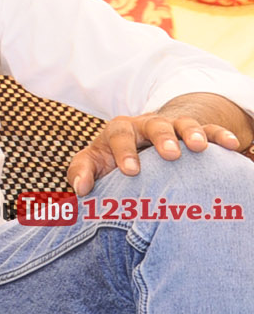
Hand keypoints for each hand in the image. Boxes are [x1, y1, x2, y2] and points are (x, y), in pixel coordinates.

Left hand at [67, 112, 242, 195]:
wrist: (140, 142)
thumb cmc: (112, 158)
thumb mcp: (93, 161)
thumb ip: (81, 172)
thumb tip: (81, 190)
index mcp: (119, 131)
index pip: (119, 136)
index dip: (124, 152)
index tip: (131, 171)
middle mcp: (146, 125)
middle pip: (154, 125)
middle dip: (161, 138)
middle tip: (169, 155)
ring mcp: (172, 127)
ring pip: (184, 123)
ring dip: (192, 133)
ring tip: (199, 147)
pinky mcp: (194, 133)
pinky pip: (210, 130)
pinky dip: (221, 136)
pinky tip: (233, 146)